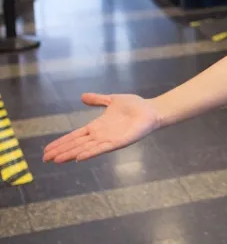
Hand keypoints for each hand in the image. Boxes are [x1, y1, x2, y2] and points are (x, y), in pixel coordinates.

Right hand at [43, 93, 160, 162]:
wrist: (151, 110)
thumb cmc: (134, 106)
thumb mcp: (112, 100)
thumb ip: (98, 100)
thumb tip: (82, 96)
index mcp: (97, 126)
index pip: (74, 136)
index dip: (61, 142)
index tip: (47, 149)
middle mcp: (100, 135)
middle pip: (76, 144)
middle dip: (61, 151)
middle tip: (45, 159)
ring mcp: (108, 140)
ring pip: (86, 148)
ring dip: (72, 154)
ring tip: (57, 160)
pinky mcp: (119, 142)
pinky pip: (102, 149)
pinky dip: (91, 153)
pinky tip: (80, 157)